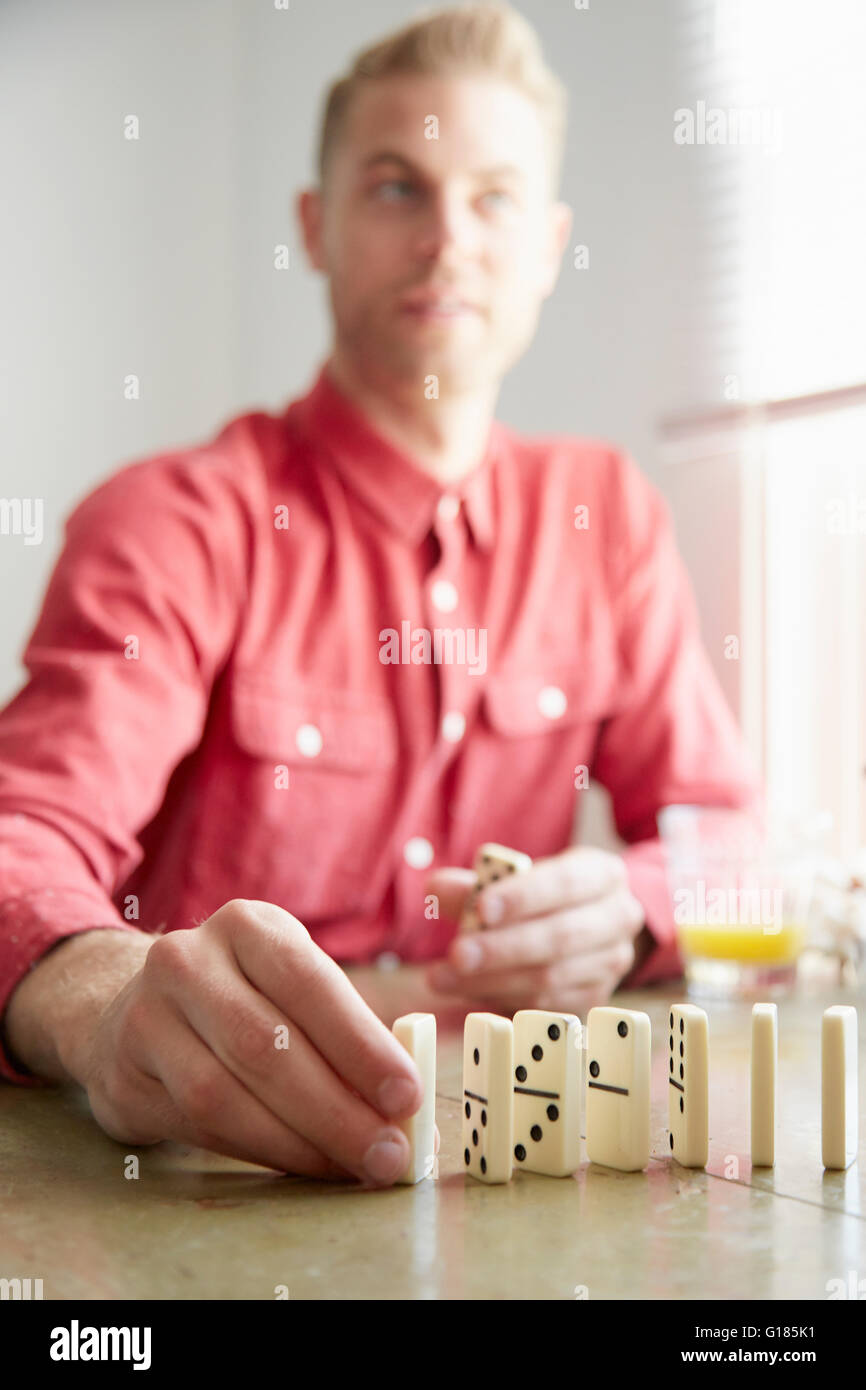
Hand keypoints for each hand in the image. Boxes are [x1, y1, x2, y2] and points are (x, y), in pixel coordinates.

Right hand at [69, 899, 437, 1184]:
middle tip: (388, 1155)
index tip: (406, 1097)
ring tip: (349, 1168)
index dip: (361, 1044)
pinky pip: (197, 1126)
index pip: (309, 982)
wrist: (132, 1009)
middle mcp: (187, 961)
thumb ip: (346, 1035)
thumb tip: (408, 1112)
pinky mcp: (122, 1076)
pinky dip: (258, 1152)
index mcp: (246, 925)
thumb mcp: (291, 986)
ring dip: (297, 1142)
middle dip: (336, 1110)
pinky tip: (300, 1164)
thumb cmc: (245, 998)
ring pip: (224, 1095)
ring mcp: (144, 1017)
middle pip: (266, 1045)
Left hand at [424, 847, 644, 1014]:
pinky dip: (503, 998)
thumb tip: (436, 888)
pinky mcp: (595, 998)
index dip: (523, 897)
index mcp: (603, 874)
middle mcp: (618, 918)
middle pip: (560, 937)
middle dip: (503, 948)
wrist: (588, 927)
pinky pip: (545, 1005)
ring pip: (550, 978)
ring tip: (443, 978)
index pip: (565, 882)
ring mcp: (612, 963)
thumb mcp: (517, 879)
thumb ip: (477, 884)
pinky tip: (468, 991)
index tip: (480, 909)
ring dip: (492, 980)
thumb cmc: (543, 896)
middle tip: (456, 955)